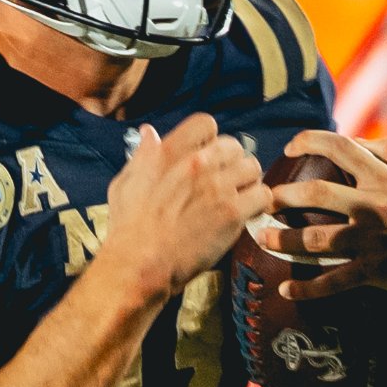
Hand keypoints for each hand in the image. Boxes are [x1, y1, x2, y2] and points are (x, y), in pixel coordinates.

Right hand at [102, 113, 264, 297]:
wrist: (140, 263)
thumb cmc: (129, 227)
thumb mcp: (125, 182)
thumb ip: (141, 155)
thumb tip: (149, 133)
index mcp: (170, 152)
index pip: (206, 124)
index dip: (210, 139)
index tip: (207, 155)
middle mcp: (197, 164)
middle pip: (234, 146)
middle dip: (231, 161)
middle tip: (225, 180)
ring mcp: (217, 187)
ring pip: (252, 168)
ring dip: (247, 182)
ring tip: (238, 197)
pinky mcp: (232, 213)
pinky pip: (262, 195)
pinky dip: (257, 204)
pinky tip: (246, 213)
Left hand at [259, 130, 386, 309]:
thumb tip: (361, 140)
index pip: (342, 148)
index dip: (310, 140)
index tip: (289, 147)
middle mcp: (376, 207)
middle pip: (316, 193)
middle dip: (282, 195)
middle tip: (261, 198)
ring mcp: (374, 242)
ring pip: (317, 240)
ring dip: (283, 241)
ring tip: (261, 239)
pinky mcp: (376, 273)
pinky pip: (334, 282)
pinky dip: (307, 288)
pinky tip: (286, 288)